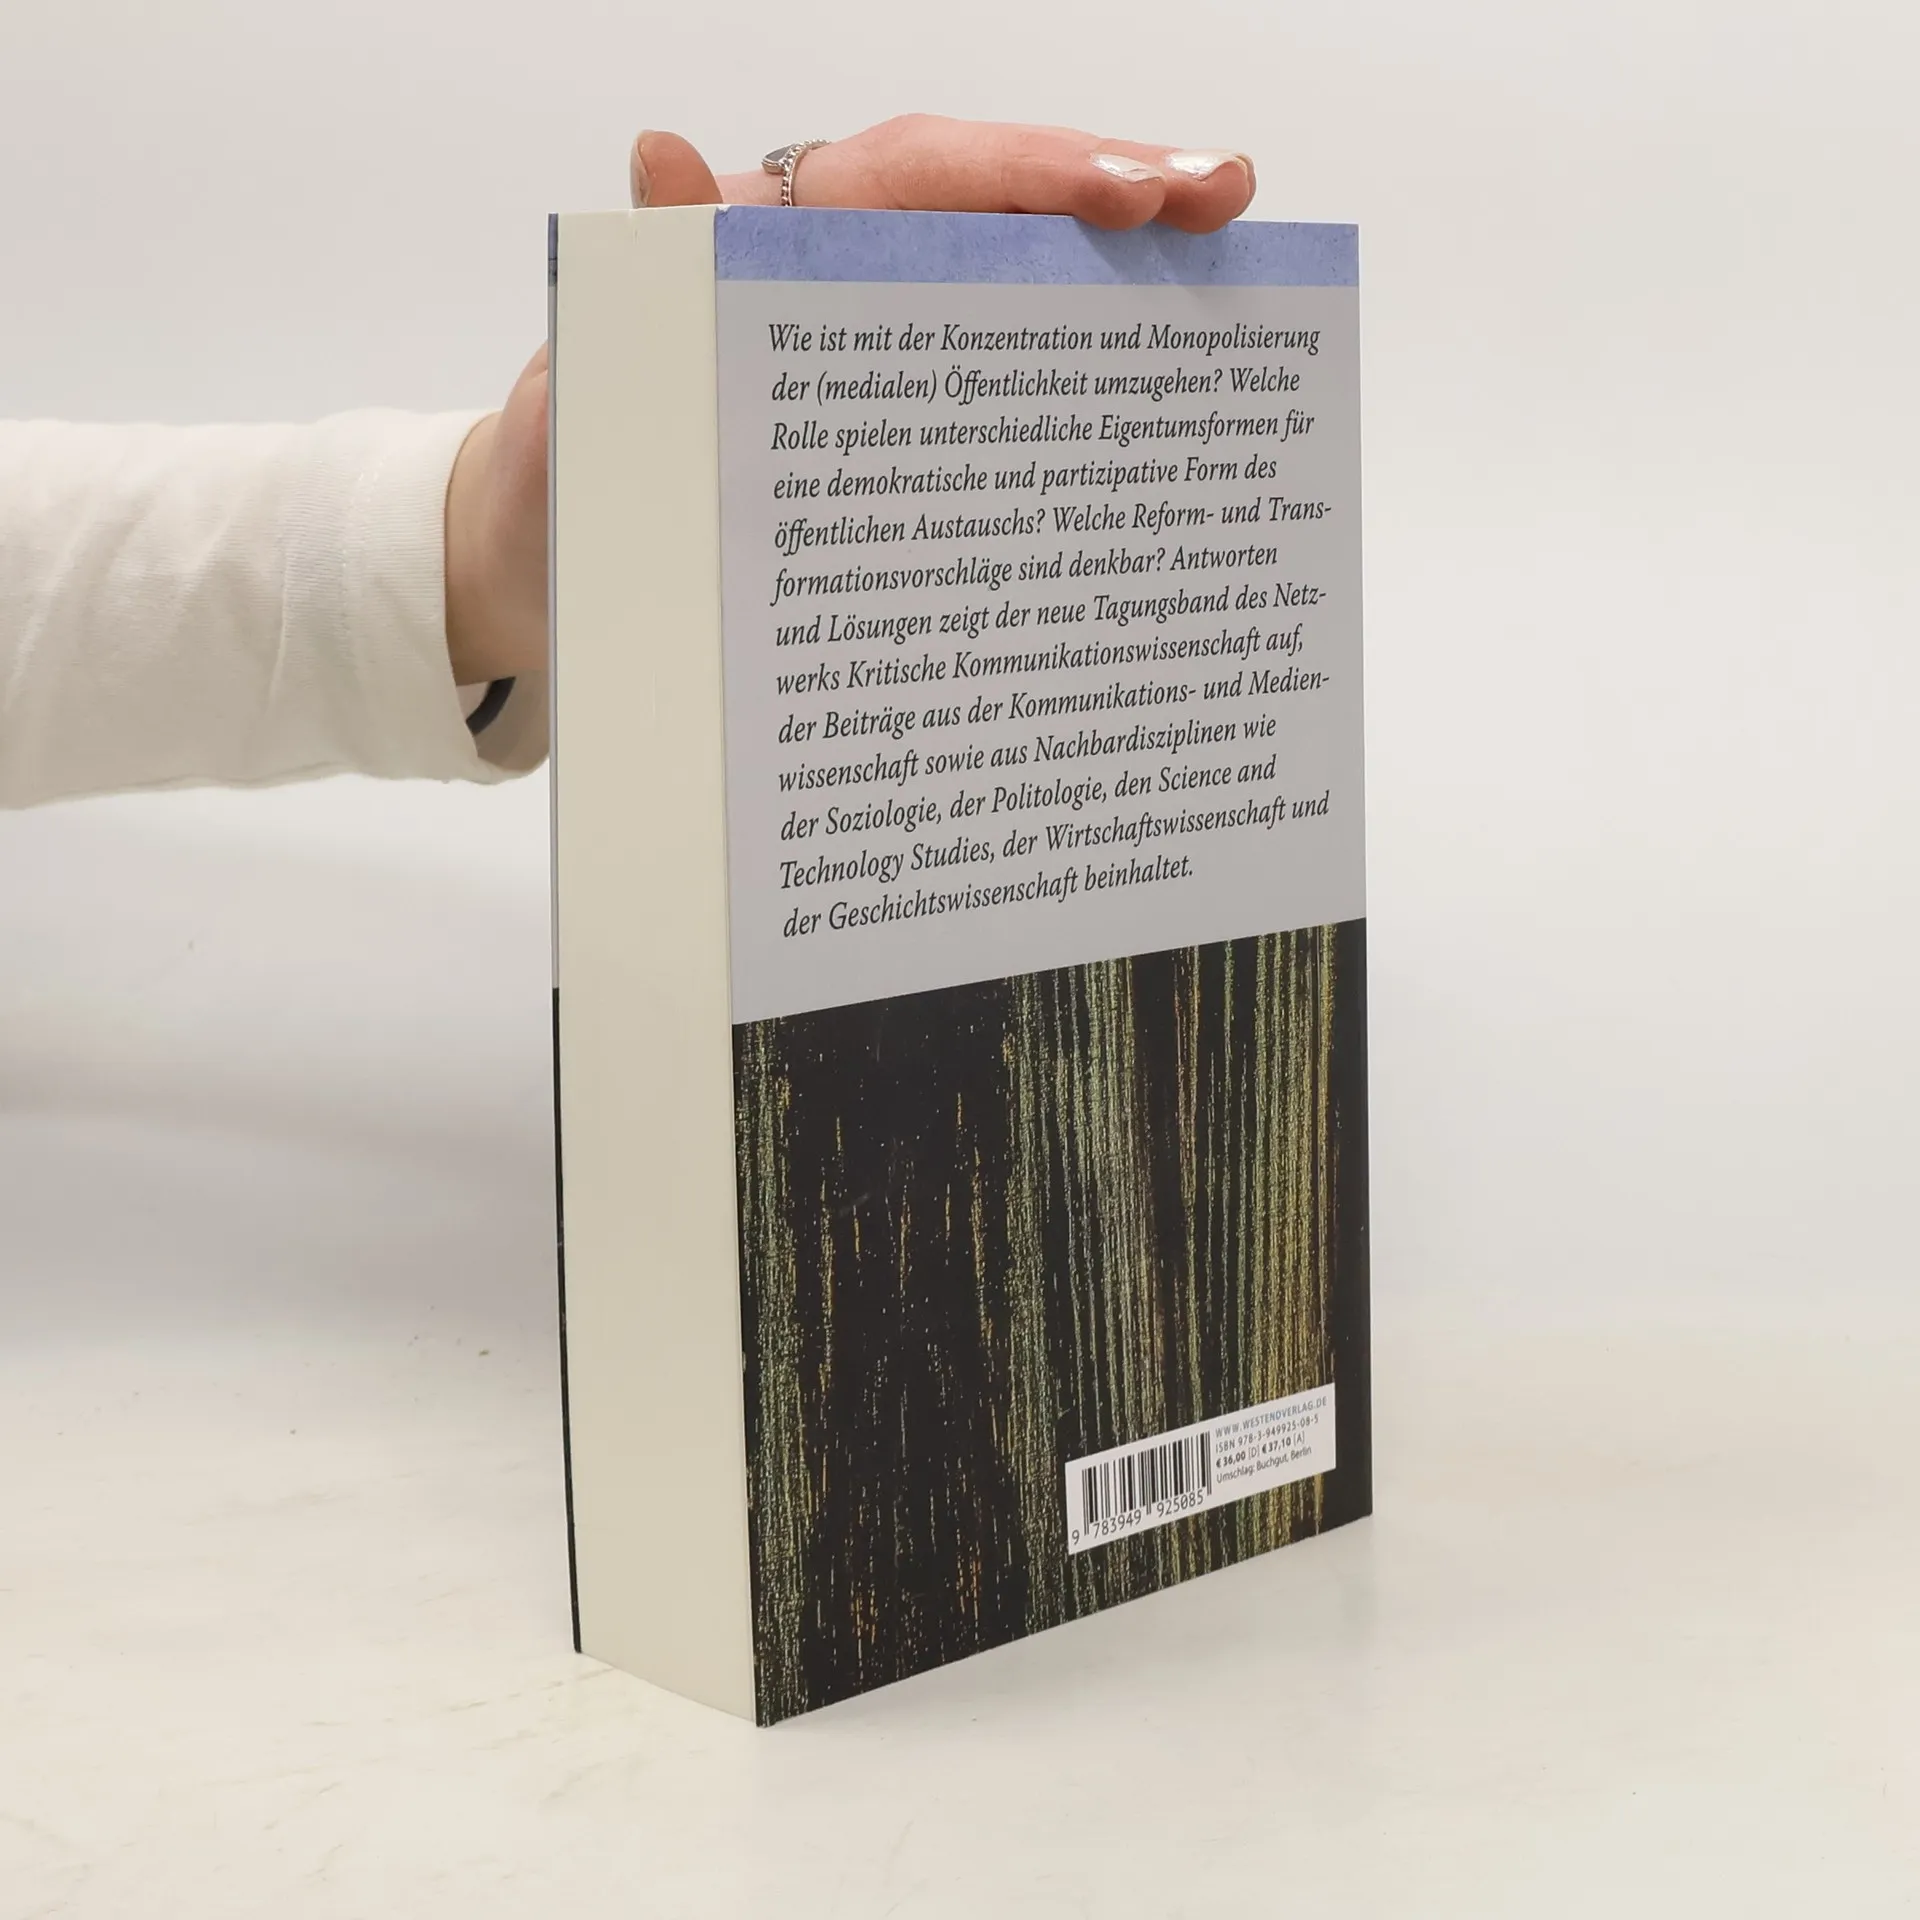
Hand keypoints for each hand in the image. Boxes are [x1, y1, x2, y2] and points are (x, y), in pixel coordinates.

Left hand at [445, 117, 1258, 686]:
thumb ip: (627, 302)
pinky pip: (989, 368)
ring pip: (1000, 277)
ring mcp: (861, 346)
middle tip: (1224, 198)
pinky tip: (1154, 377)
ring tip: (1228, 264)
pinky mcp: (886, 421)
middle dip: (1107, 189)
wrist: (547, 582)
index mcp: (751, 254)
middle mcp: (820, 279)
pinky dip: (1074, 362)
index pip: (902, 177)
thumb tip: (658, 156)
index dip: (1017, 176)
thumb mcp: (578, 408)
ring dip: (1111, 270)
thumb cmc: (562, 496)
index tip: (1124, 195)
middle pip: (980, 203)